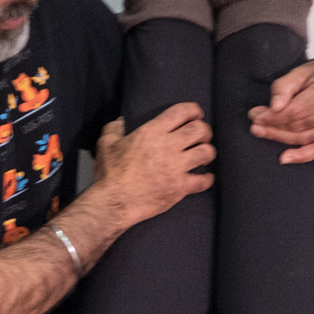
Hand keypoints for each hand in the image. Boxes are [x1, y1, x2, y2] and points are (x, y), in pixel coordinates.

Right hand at [91, 104, 213, 222]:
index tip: (196, 115)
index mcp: (152, 132)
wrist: (113, 202)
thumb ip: (114, 128)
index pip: (182, 112)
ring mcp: (176, 167)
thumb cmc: (109, 174)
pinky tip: (204, 177)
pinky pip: (203, 180)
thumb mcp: (106, 144)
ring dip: (207, 152)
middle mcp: (167, 146)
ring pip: (206, 152)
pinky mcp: (180, 187)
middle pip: (200, 129)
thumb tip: (121, 120)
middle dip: (204, 131)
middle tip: (201, 137)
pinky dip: (207, 179)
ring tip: (203, 156)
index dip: (194, 110)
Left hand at [249, 55, 313, 162]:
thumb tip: (274, 107)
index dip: (273, 117)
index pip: (295, 111)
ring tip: (263, 133)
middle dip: (273, 127)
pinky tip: (285, 158)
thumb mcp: (301, 71)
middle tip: (255, 125)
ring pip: (302, 138)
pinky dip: (300, 156)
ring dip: (280, 138)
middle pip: (297, 126)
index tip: (256, 116)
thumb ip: (284, 87)